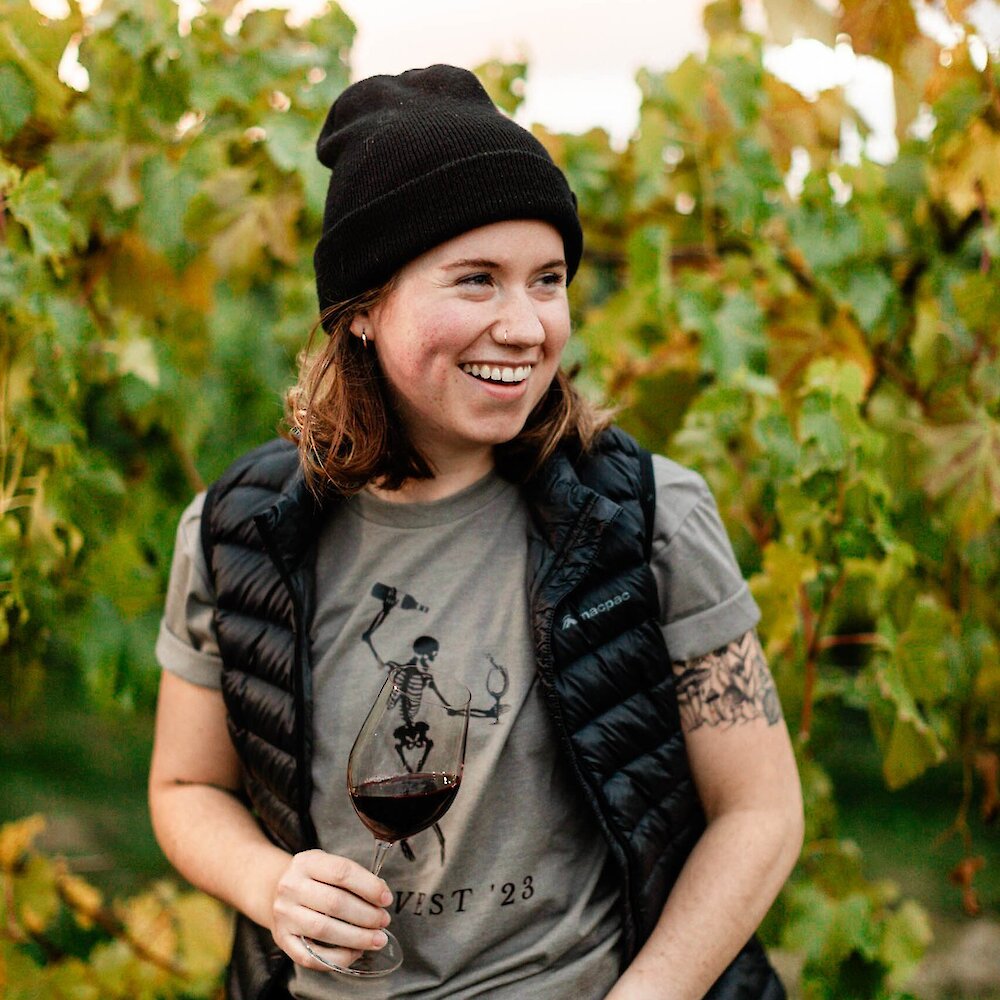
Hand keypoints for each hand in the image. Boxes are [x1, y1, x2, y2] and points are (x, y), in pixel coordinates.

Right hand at [270, 849, 392, 970]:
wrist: (275, 890)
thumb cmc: (313, 879)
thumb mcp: (328, 865)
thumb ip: (353, 877)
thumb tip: (381, 894)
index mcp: (307, 862)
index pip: (342, 872)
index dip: (369, 886)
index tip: (387, 898)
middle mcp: (291, 887)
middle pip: (334, 903)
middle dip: (366, 915)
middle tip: (384, 921)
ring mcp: (284, 915)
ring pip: (323, 930)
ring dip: (356, 937)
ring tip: (377, 939)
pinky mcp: (282, 939)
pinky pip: (311, 956)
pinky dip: (337, 958)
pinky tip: (355, 953)